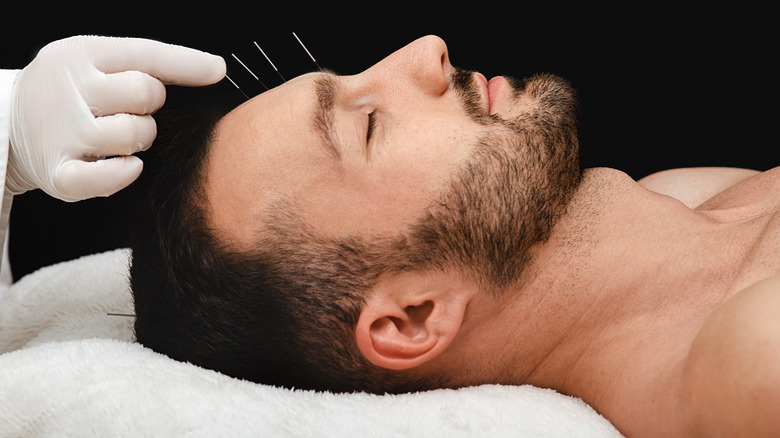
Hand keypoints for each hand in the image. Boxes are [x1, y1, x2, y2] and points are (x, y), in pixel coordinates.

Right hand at [7, 35, 225, 201]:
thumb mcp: (94, 62)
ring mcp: (61, 133)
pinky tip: (126, 164)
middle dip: (151, 105)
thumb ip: (145, 63)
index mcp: (79, 55)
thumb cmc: (70, 93)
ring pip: (134, 134)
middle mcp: (68, 90)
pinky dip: (125, 172)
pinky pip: (109, 177)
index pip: (144, 54)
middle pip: (144, 94)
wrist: (8, 124)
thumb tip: (214, 68)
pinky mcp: (59, 174)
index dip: (187, 64)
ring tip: (119, 135)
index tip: (218, 71)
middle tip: (132, 110)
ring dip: (140, 139)